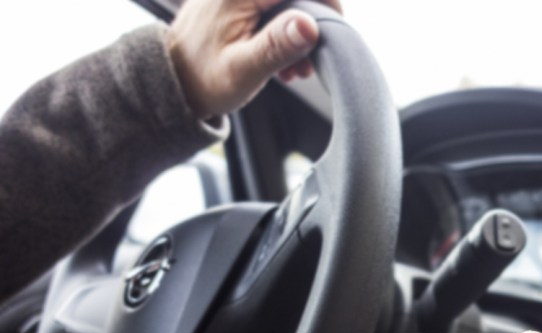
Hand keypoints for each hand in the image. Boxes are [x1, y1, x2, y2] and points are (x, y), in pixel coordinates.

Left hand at [166, 0, 342, 119]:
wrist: (172, 82)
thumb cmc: (203, 79)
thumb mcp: (244, 69)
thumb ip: (278, 46)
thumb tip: (310, 25)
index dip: (325, 2)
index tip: (335, 28)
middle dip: (311, 21)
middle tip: (310, 58)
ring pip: (286, 1)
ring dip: (299, 30)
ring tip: (295, 67)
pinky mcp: (237, 1)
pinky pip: (272, 7)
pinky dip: (284, 30)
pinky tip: (282, 60)